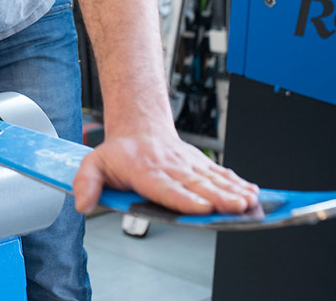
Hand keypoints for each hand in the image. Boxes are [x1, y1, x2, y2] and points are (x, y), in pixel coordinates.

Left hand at [72, 127, 257, 215]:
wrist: (140, 127)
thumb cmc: (120, 152)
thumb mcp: (93, 163)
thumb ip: (86, 183)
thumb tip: (82, 203)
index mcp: (146, 171)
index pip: (166, 187)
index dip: (184, 198)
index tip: (202, 207)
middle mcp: (171, 167)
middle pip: (197, 185)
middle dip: (219, 198)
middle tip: (236, 208)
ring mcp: (188, 165)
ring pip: (213, 179)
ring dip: (233, 191)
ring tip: (250, 202)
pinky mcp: (200, 165)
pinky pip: (221, 174)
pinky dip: (239, 183)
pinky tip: (254, 192)